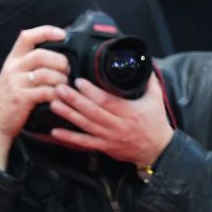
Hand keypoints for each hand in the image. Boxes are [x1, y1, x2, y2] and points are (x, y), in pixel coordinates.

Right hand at [0, 26, 69, 168]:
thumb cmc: (12, 97)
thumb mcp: (16, 75)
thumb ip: (31, 63)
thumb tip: (59, 52)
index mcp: (13, 60)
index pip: (27, 37)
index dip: (46, 32)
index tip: (63, 34)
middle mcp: (13, 69)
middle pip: (41, 55)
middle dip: (60, 61)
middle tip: (66, 70)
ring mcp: (16, 83)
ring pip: (46, 74)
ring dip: (61, 79)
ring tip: (64, 85)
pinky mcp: (21, 98)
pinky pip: (46, 91)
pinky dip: (57, 94)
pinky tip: (59, 97)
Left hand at [48, 74, 173, 167]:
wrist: (157, 148)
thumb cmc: (156, 121)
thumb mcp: (156, 98)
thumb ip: (148, 81)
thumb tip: (143, 63)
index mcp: (130, 112)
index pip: (107, 100)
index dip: (91, 91)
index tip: (79, 81)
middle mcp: (118, 125)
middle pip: (92, 111)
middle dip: (74, 100)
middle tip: (59, 89)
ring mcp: (109, 137)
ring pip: (85, 125)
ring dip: (68, 114)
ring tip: (54, 104)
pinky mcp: (104, 146)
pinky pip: (84, 142)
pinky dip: (69, 137)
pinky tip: (55, 131)